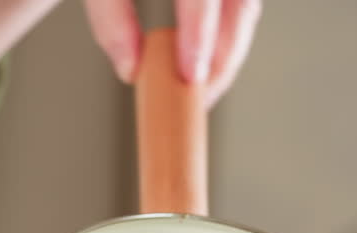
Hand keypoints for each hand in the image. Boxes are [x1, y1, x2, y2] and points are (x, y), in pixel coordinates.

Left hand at [83, 0, 261, 106]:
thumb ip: (110, 16)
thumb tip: (130, 69)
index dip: (200, 33)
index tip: (190, 75)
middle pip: (240, 5)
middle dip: (224, 57)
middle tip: (198, 99)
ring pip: (247, 6)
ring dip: (230, 48)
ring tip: (202, 86)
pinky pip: (242, 3)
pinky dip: (229, 32)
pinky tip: (208, 58)